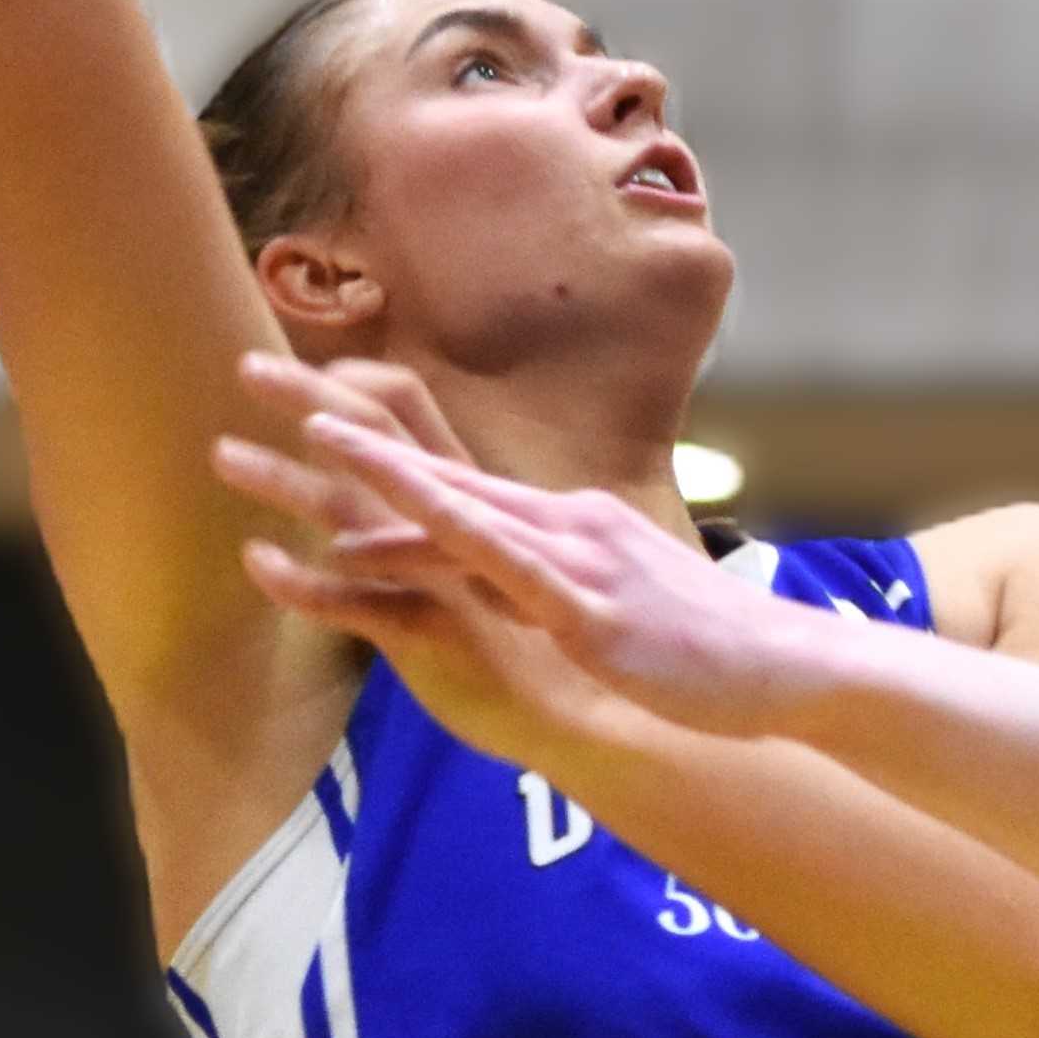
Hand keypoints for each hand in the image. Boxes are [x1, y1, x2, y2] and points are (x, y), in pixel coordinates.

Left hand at [215, 357, 845, 741]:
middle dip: (335, 418)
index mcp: (563, 522)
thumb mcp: (624, 601)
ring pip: (447, 506)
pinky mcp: (578, 612)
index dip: (368, 432)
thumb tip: (543, 566)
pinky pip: (484, 577)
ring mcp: (566, 561)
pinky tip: (367, 542)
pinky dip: (419, 551)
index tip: (297, 396)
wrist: (789, 668)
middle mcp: (557, 522)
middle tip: (249, 369)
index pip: (450, 470)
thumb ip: (575, 579)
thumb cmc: (708, 647)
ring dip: (367, 470)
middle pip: (427, 462)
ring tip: (294, 431)